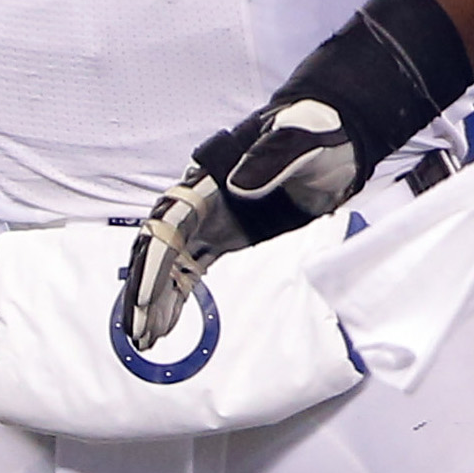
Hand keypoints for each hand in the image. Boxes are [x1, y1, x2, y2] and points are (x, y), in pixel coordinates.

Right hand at [119, 0, 473, 344]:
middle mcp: (201, 199)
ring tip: (147, 339)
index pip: (171, 221)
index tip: (147, 298)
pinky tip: (167, 324)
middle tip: (138, 331)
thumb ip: (272, 158)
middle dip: (144, 287)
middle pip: (160, 245)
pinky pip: (191, 268)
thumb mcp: (302, 142)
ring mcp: (211, 219)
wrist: (335, 140)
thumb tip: (236, 186)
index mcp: (210, 177)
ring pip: (170, 262)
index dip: (156, 260)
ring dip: (155, 298)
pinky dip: (176, 295)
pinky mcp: (225, 235)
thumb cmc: (317, 133)